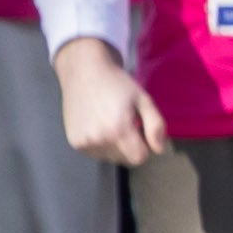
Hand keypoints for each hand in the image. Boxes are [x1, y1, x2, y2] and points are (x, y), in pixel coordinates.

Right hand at [51, 37, 162, 171]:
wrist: (84, 73)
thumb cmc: (118, 84)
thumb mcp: (144, 100)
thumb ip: (156, 126)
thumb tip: (158, 150)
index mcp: (118, 130)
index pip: (139, 158)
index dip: (146, 146)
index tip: (142, 130)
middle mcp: (98, 140)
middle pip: (125, 159)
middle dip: (132, 147)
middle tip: (128, 125)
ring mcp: (84, 142)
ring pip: (110, 158)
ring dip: (116, 147)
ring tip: (113, 124)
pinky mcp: (74, 142)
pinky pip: (96, 153)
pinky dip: (102, 145)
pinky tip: (100, 126)